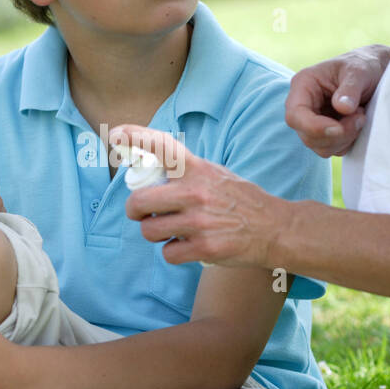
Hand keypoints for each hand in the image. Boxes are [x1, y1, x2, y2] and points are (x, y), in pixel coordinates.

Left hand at [107, 124, 282, 267]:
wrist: (275, 228)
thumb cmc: (240, 200)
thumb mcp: (215, 173)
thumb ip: (186, 172)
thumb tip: (151, 169)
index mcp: (197, 169)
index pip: (161, 145)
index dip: (134, 137)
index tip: (114, 135)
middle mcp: (195, 192)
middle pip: (139, 202)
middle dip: (134, 211)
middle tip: (140, 213)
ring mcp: (199, 221)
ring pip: (149, 231)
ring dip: (154, 233)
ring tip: (169, 231)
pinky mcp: (204, 248)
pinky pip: (168, 253)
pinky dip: (172, 252)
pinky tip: (186, 246)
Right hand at [284, 46, 389, 156]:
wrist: (375, 72)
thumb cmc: (364, 66)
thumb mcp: (359, 71)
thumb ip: (350, 88)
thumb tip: (342, 108)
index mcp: (303, 85)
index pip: (295, 115)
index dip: (314, 127)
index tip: (338, 128)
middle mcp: (304, 105)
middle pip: (307, 136)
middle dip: (337, 134)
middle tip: (360, 117)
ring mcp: (313, 122)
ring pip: (320, 147)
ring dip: (345, 138)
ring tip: (360, 116)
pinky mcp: (326, 133)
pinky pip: (332, 149)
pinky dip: (348, 142)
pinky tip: (357, 124)